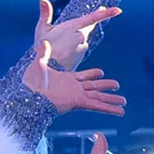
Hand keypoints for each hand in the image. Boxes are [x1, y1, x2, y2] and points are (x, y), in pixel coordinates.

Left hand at [26, 1, 124, 116]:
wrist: (30, 95)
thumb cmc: (31, 83)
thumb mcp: (38, 64)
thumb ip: (43, 54)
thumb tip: (44, 42)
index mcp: (66, 79)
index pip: (83, 76)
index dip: (92, 74)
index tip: (101, 72)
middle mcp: (74, 88)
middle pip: (94, 87)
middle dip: (106, 86)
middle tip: (117, 85)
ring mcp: (77, 95)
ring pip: (99, 97)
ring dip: (111, 99)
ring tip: (123, 101)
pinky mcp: (79, 102)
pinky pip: (97, 105)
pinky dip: (108, 109)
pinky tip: (119, 111)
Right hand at [41, 0, 123, 71]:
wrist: (47, 69)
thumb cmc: (43, 48)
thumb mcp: (41, 29)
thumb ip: (45, 14)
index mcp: (73, 26)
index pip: (92, 18)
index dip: (106, 14)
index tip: (118, 10)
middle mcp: (81, 36)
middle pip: (87, 27)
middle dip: (88, 23)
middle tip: (94, 15)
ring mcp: (83, 46)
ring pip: (81, 38)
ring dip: (74, 39)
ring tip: (60, 43)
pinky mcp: (82, 55)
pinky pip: (79, 48)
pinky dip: (72, 48)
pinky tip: (63, 51)